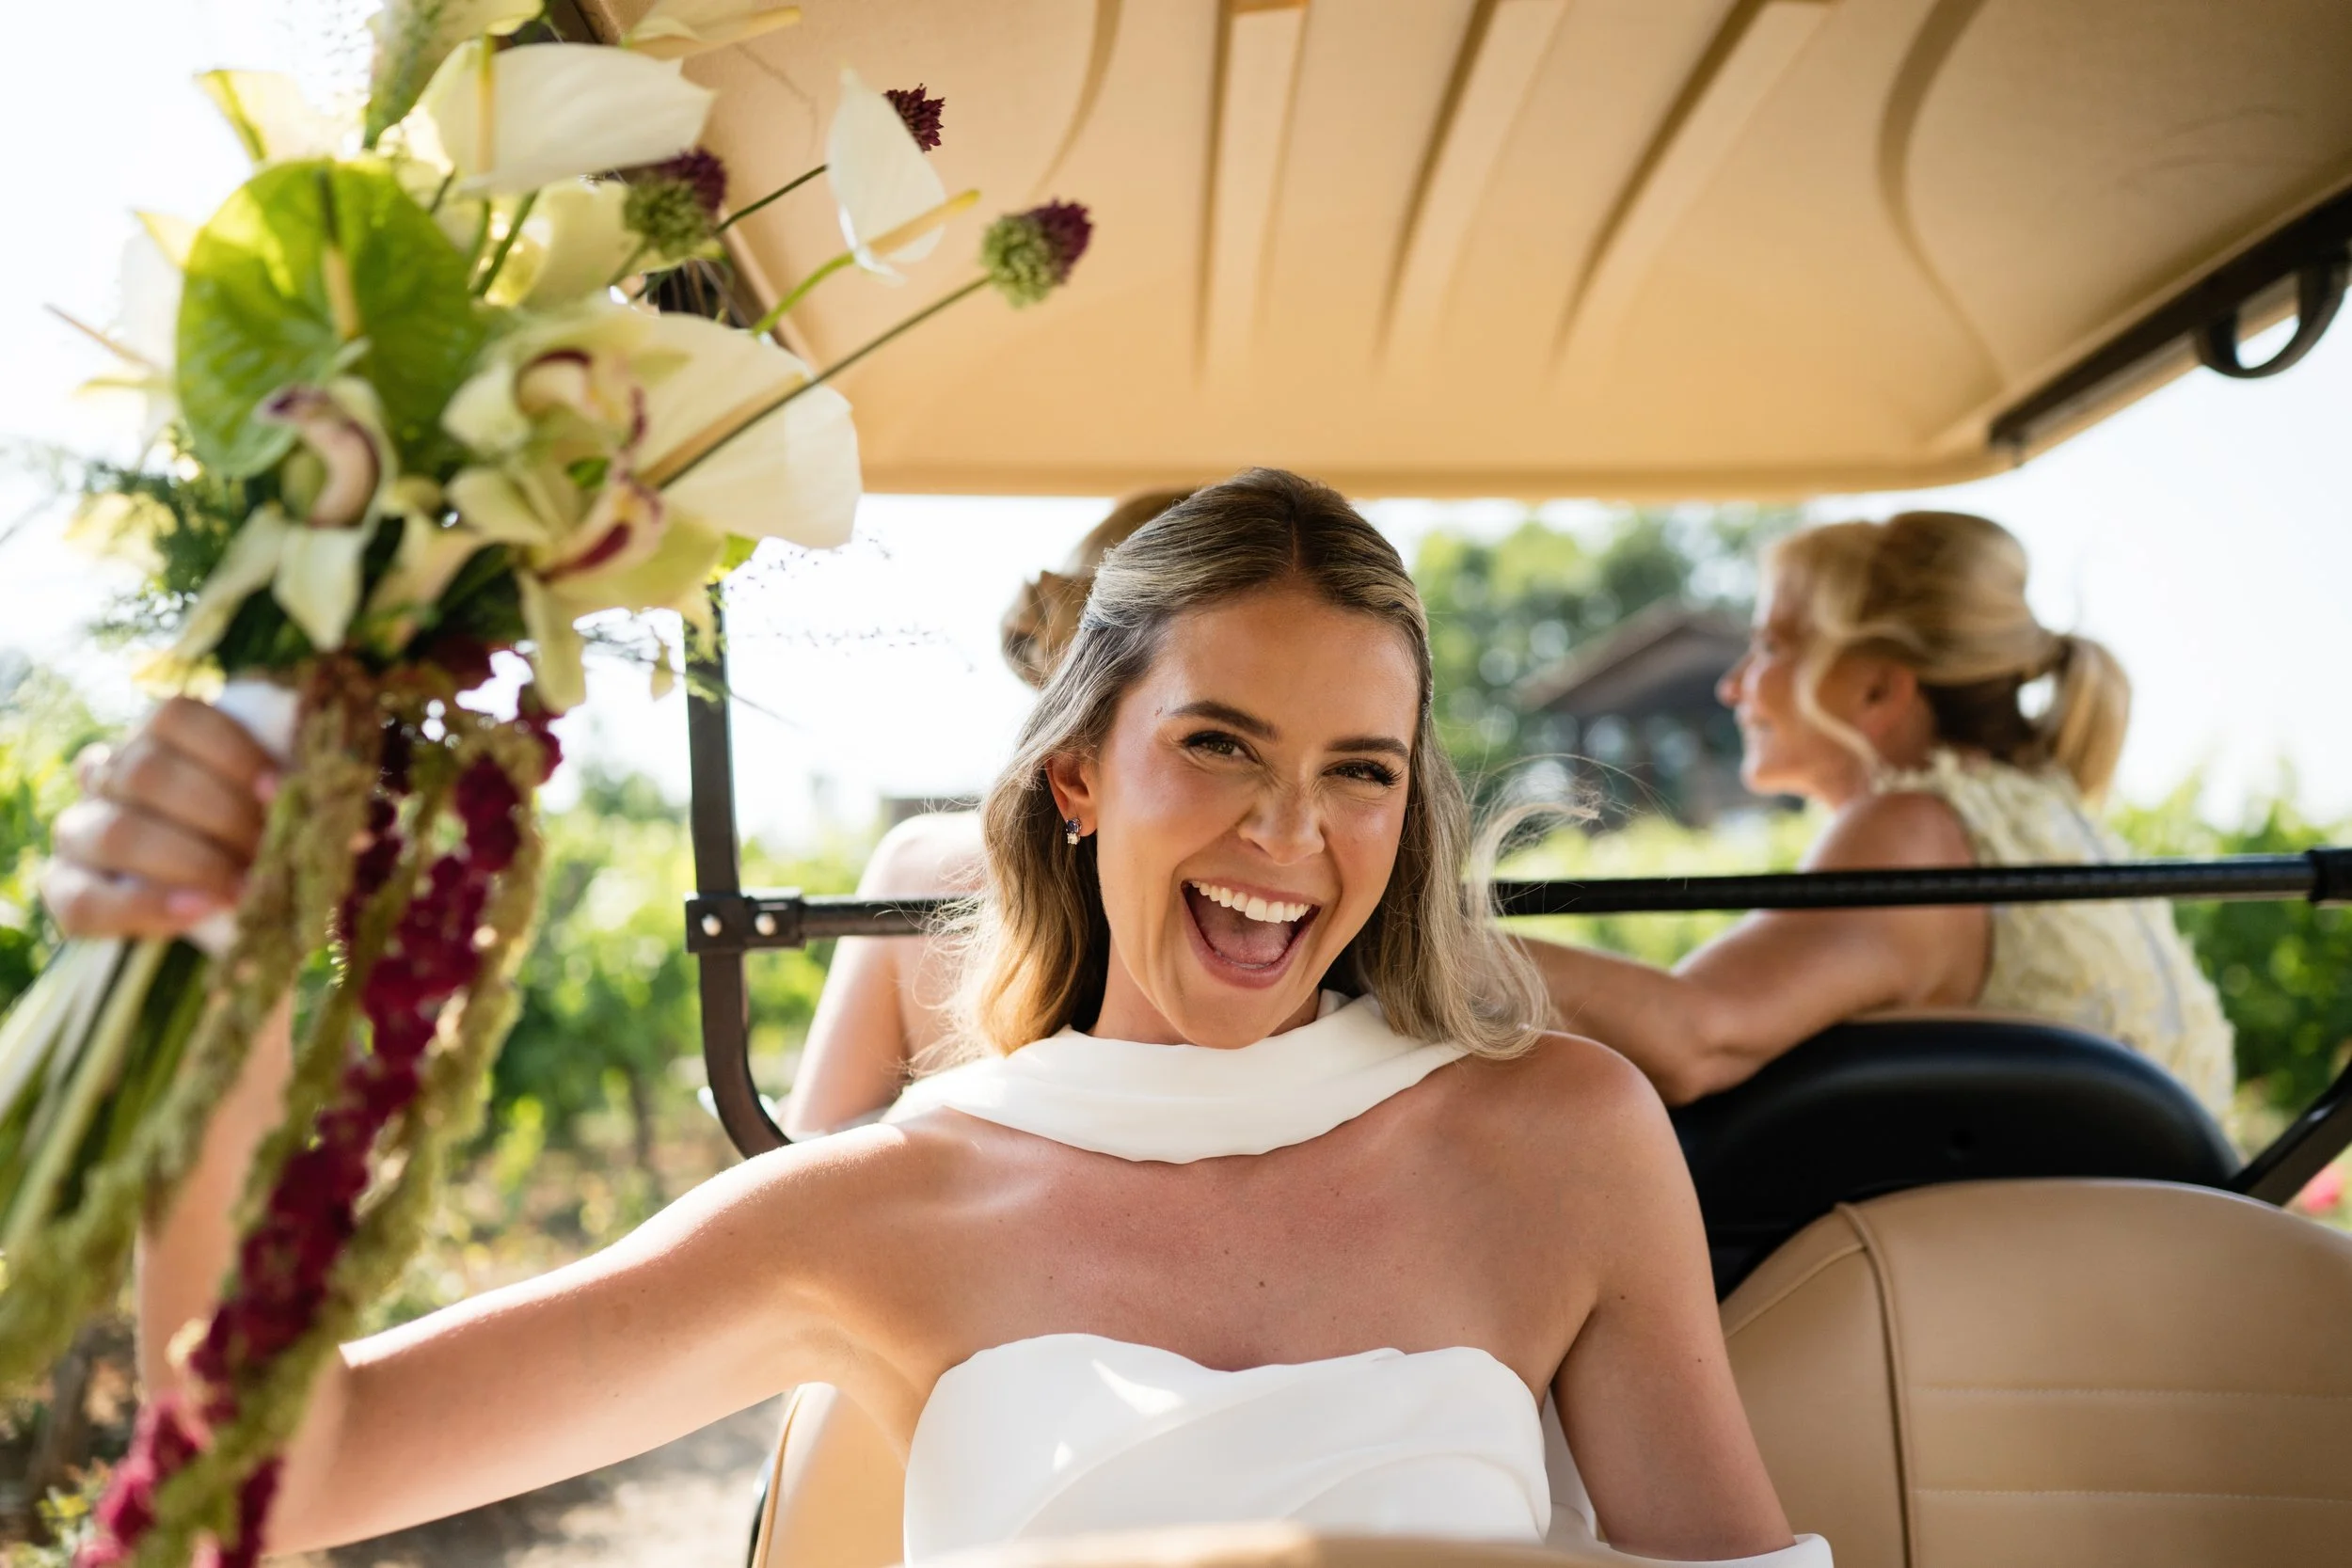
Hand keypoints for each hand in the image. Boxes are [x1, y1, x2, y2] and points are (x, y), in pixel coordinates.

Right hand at [41, 696, 277, 939]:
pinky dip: (145, 907)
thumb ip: (285, 791)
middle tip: (267, 850)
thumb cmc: (255, 845)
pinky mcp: (64, 892)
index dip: (230, 750)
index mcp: (154, 741)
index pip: (174, 717)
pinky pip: (84, 901)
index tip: (277, 789)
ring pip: (118, 833)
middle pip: (147, 773)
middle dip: (221, 815)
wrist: (222, 915)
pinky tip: (195, 911)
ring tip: (244, 889)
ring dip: (192, 862)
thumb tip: (335, 801)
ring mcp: (79, 832)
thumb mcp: (272, 808)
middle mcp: (107, 777)